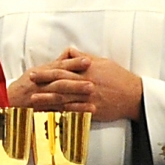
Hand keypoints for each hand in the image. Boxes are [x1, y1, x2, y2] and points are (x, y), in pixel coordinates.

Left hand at [7, 48, 141, 122]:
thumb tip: (68, 52)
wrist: (134, 95)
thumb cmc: (119, 77)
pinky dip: (61, 112)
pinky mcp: (93, 111)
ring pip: (64, 98)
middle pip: (60, 82)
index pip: (63, 69)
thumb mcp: (102, 62)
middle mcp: (87, 83)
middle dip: (43, 83)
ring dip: (47, 99)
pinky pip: (74, 112)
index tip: (35, 72)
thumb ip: (83, 57)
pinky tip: (51, 113)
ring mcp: (89, 98)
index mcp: (88, 70)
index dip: (47, 71)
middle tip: (30, 83)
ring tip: (34, 99)